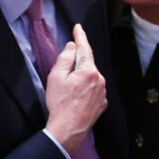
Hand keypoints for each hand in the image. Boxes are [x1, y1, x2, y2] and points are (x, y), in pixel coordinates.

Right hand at [45, 24, 107, 154]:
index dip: (80, 37)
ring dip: (80, 79)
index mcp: (89, 71)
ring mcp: (102, 93)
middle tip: (62, 76)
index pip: (85, 48)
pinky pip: (93, 90)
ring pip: (90, 78)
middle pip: (87, 64)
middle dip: (76, 65)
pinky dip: (85, 90)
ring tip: (67, 93)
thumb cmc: (60, 105)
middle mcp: (100, 80)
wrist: (67, 130)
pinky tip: (75, 98)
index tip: (78, 28)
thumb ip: (64, 58)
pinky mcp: (101, 104)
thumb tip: (71, 47)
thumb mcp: (56, 77)